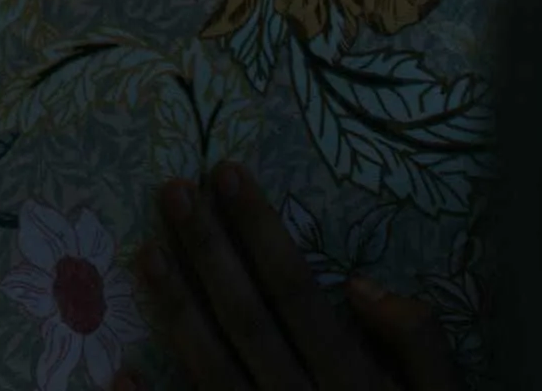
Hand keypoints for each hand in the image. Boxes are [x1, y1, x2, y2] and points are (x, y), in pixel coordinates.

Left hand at [114, 165, 460, 390]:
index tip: (227, 172)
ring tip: (144, 251)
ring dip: (175, 311)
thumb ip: (420, 342)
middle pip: (246, 321)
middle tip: (171, 189)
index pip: (296, 292)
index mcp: (353, 386)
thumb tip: (359, 282)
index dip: (260, 231)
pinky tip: (121, 375)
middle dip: (208, 251)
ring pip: (212, 374)